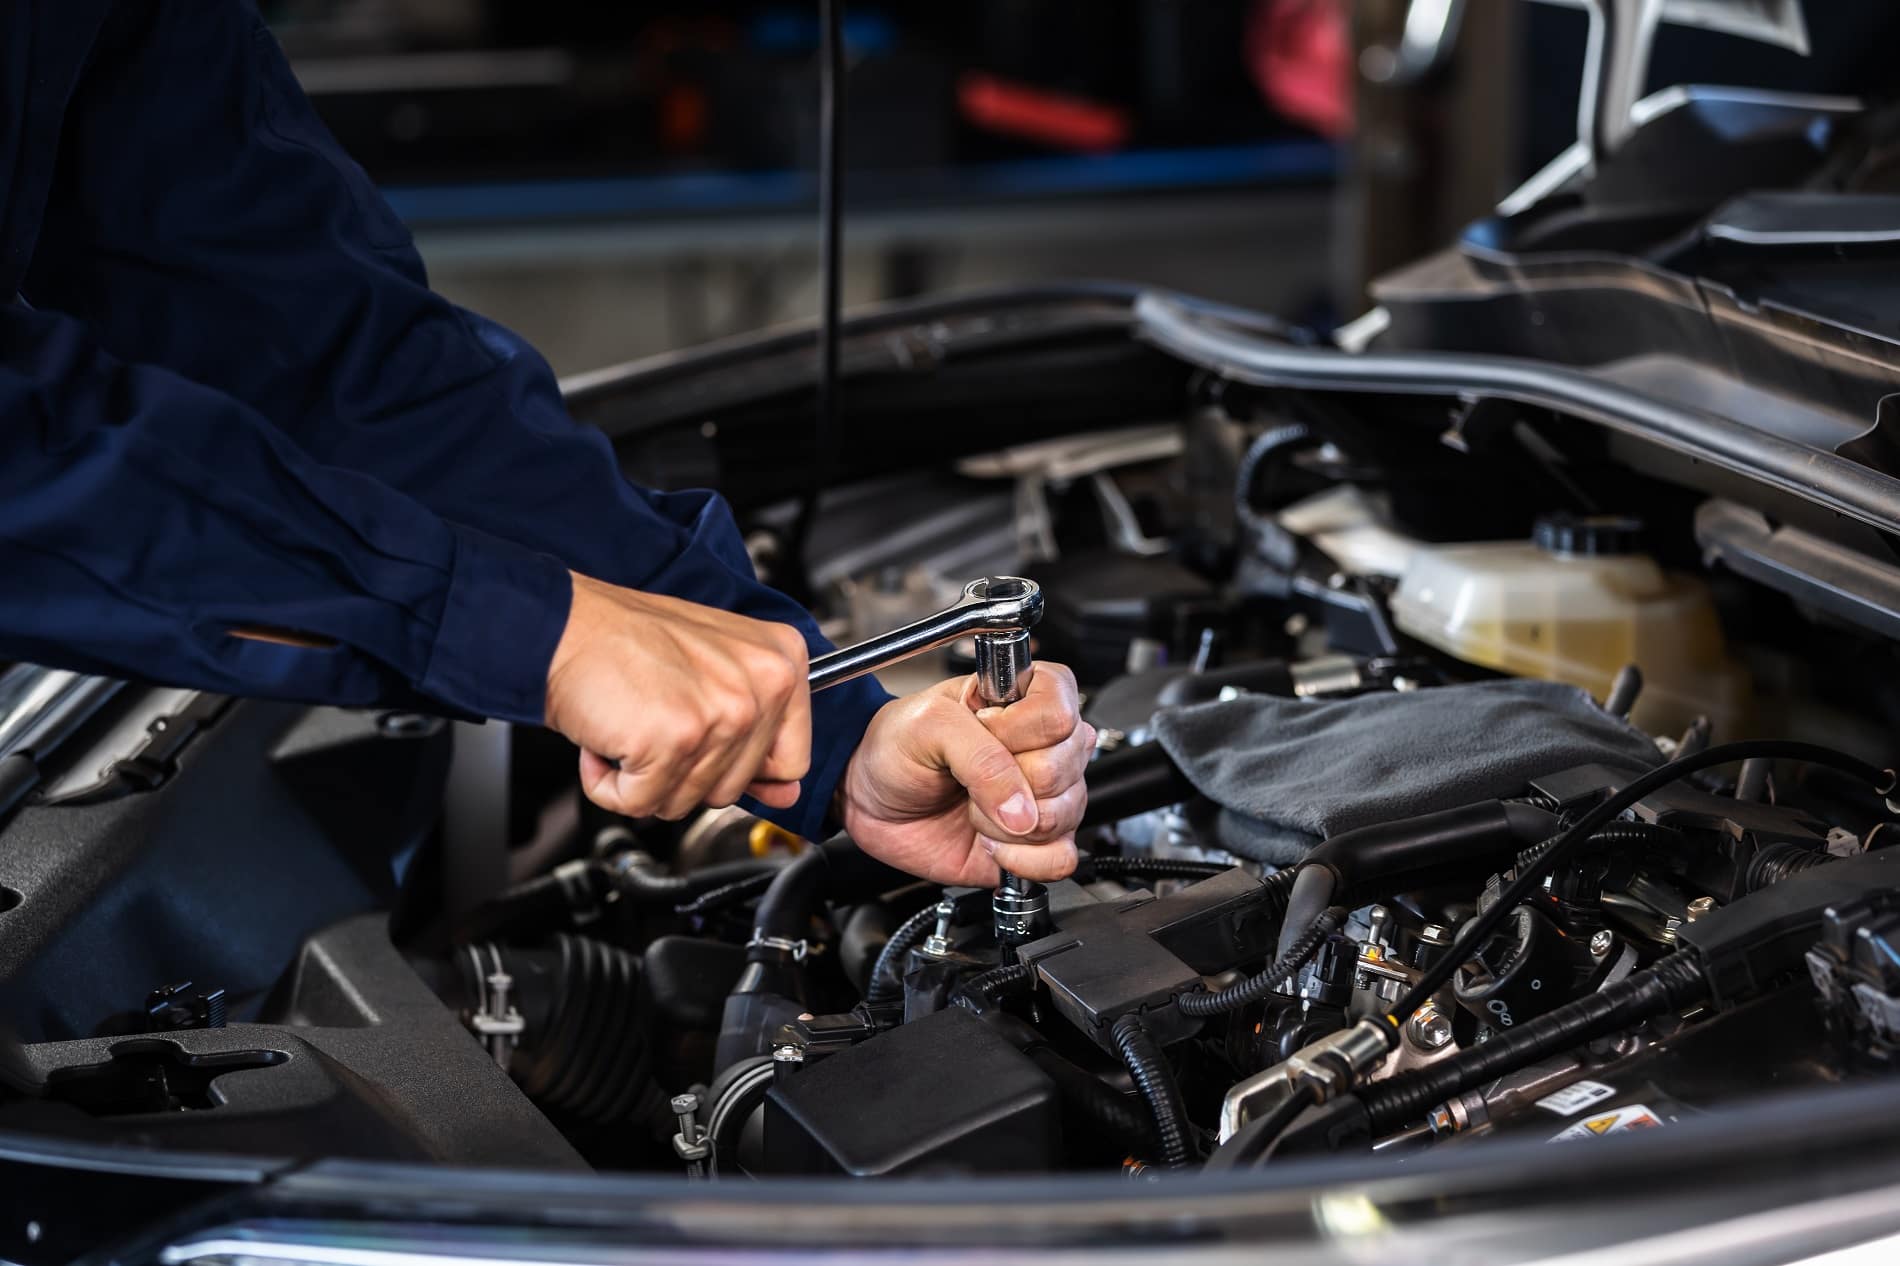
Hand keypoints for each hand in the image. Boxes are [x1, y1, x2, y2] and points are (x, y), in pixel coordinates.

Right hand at [544, 572, 810, 818]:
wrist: (562, 626)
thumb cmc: (628, 641)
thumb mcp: (714, 667)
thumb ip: (760, 730)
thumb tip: (786, 793)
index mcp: (781, 662)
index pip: (792, 759)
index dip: (743, 767)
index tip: (709, 742)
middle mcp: (761, 686)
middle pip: (734, 789)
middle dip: (683, 772)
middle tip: (656, 720)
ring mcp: (720, 715)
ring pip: (686, 802)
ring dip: (644, 777)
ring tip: (632, 723)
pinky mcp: (673, 740)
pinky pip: (641, 803)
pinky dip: (609, 784)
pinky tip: (609, 738)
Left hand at [837, 662, 1092, 884]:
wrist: (868, 798)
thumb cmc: (895, 746)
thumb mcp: (928, 727)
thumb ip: (980, 758)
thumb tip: (1022, 809)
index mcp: (1026, 699)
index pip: (1059, 714)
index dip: (1020, 731)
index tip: (983, 731)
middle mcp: (1044, 746)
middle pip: (1065, 769)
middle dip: (1010, 783)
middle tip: (969, 778)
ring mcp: (1043, 796)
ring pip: (1067, 814)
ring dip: (1009, 825)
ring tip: (974, 808)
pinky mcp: (1035, 842)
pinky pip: (1061, 859)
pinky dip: (1026, 860)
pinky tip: (993, 845)